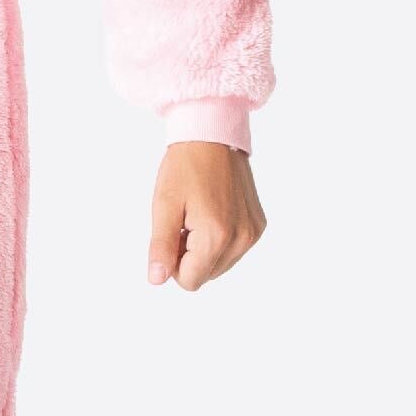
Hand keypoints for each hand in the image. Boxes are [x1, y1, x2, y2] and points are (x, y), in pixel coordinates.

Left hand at [147, 141, 266, 288]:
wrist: (212, 135)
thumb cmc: (184, 167)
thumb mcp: (164, 204)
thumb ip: (161, 246)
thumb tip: (156, 279)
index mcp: (217, 236)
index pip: (189, 281)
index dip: (173, 260)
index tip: (173, 230)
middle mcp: (241, 239)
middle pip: (206, 275)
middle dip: (189, 254)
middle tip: (184, 218)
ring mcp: (253, 233)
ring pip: (220, 264)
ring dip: (204, 248)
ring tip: (198, 213)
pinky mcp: (258, 225)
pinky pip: (234, 249)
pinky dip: (220, 238)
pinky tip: (213, 210)